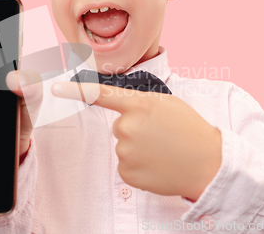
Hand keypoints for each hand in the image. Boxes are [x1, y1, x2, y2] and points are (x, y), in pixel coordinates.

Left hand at [51, 82, 221, 199]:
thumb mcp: (167, 104)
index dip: (76, 91)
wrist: (208, 163)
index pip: (101, 94)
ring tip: (162, 150)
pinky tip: (157, 164)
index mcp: (138, 105)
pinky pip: (126, 165)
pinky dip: (139, 166)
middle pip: (119, 126)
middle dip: (135, 128)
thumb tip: (122, 112)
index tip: (55, 88)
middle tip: (159, 135)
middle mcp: (127, 127)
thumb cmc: (190, 130)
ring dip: (138, 148)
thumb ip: (140, 102)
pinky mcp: (127, 174)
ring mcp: (126, 152)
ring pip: (123, 146)